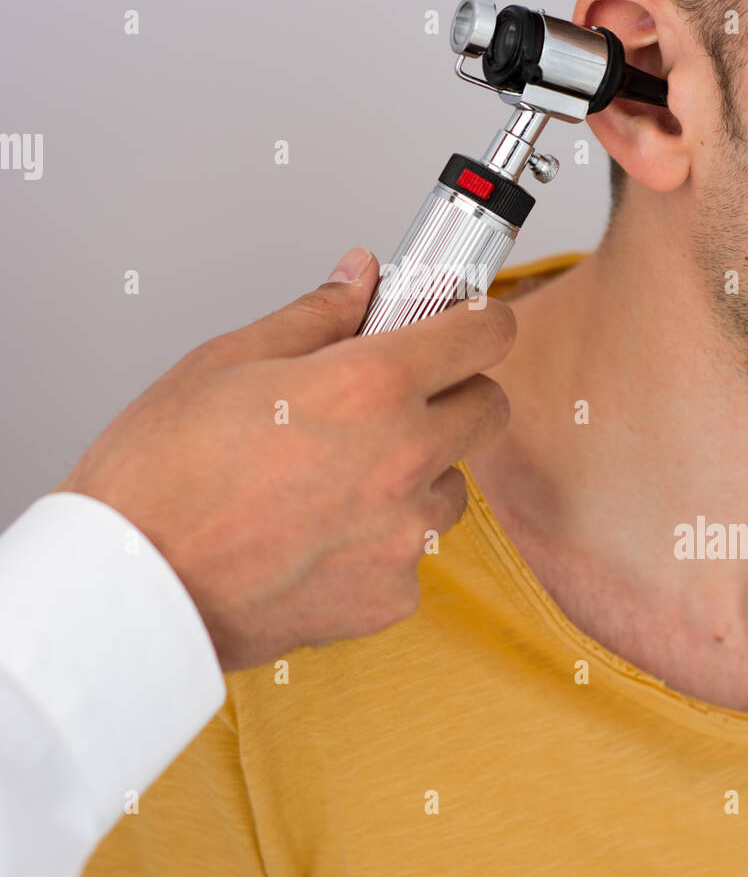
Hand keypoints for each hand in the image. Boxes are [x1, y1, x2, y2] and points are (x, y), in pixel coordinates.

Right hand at [61, 247, 515, 667]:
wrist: (132, 589)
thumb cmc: (160, 478)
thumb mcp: (228, 362)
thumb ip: (315, 315)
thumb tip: (359, 279)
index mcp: (371, 388)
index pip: (485, 335)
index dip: (477, 322)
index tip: (463, 324)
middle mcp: (403, 460)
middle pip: (488, 409)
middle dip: (453, 394)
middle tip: (392, 399)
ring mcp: (403, 536)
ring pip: (451, 487)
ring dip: (418, 474)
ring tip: (336, 478)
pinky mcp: (390, 597)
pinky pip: (412, 554)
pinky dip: (380, 542)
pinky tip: (319, 536)